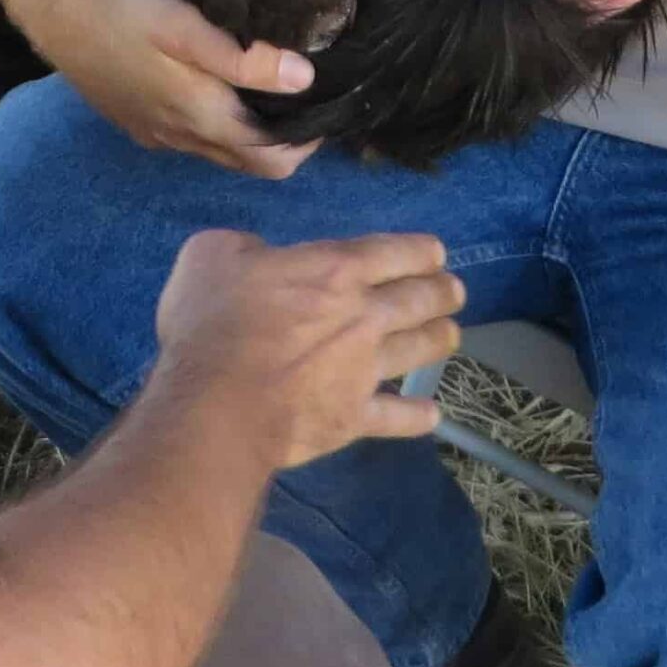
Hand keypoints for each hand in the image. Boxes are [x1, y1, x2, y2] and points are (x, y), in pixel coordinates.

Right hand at [20, 0, 322, 178]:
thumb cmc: (121, 0)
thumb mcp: (185, 25)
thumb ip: (242, 58)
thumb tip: (304, 79)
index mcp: (196, 117)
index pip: (269, 160)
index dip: (306, 142)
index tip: (327, 104)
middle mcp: (175, 137)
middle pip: (244, 161)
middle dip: (281, 142)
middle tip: (304, 96)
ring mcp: (148, 130)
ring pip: (214, 149)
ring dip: (246, 132)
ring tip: (268, 86)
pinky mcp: (129, 114)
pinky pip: (185, 135)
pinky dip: (213, 122)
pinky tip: (215, 85)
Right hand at [152, 229, 463, 468]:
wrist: (216, 404)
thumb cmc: (212, 322)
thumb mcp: (212, 254)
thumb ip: (244, 248)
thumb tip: (258, 256)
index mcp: (334, 270)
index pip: (393, 252)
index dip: (420, 250)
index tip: (435, 254)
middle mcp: (363, 316)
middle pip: (418, 299)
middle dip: (442, 292)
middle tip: (454, 291)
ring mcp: (364, 370)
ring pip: (418, 350)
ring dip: (440, 339)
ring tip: (452, 334)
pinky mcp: (354, 418)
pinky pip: (397, 417)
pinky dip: (418, 416)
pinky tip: (432, 416)